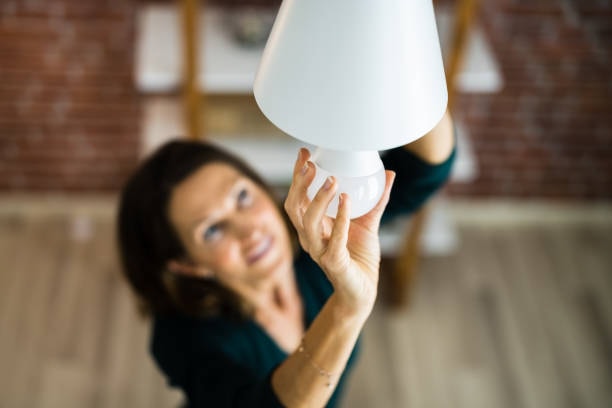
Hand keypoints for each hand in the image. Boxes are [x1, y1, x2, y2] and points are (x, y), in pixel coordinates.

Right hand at [284, 148, 394, 314]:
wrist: (363, 290)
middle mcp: (309, 237)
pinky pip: (334, 240)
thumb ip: (377, 199)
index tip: (305, 153)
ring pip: (308, 222)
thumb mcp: (369, 222)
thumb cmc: (360, 257)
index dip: (298, 175)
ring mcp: (318, 251)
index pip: (297, 196)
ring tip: (333, 180)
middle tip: (312, 164)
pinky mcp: (333, 263)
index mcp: (312, 226)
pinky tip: (347, 201)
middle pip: (294, 207)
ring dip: (319, 199)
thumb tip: (389, 172)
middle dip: (300, 183)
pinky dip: (341, 220)